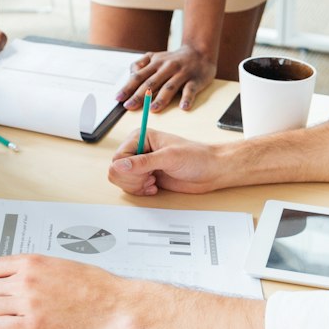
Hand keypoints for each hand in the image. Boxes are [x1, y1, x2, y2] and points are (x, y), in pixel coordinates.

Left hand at [0, 254, 136, 328]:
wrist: (114, 305)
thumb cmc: (93, 284)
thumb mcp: (59, 264)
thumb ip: (33, 268)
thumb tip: (12, 276)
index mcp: (31, 262)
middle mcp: (26, 281)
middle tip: (0, 303)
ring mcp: (29, 305)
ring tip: (8, 315)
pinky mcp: (35, 328)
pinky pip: (1, 328)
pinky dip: (5, 328)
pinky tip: (18, 326)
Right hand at [108, 129, 233, 196]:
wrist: (211, 170)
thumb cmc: (196, 157)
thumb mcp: (169, 157)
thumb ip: (143, 162)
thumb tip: (120, 165)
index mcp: (140, 137)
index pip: (118, 157)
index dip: (128, 170)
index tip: (146, 173)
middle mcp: (139, 150)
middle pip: (117, 170)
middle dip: (132, 179)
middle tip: (151, 178)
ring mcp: (142, 165)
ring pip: (121, 180)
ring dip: (136, 186)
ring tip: (152, 182)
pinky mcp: (147, 177)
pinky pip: (131, 187)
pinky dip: (140, 191)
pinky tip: (154, 187)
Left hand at [117, 44, 217, 111]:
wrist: (200, 52)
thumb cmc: (174, 59)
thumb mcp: (156, 57)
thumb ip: (141, 65)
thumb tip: (131, 75)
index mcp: (156, 63)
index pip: (139, 76)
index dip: (128, 87)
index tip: (118, 98)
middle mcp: (167, 67)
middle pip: (151, 83)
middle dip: (139, 95)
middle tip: (129, 106)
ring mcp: (182, 73)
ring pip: (170, 87)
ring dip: (161, 98)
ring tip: (152, 109)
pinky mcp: (195, 80)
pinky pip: (191, 90)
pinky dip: (187, 98)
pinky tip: (183, 107)